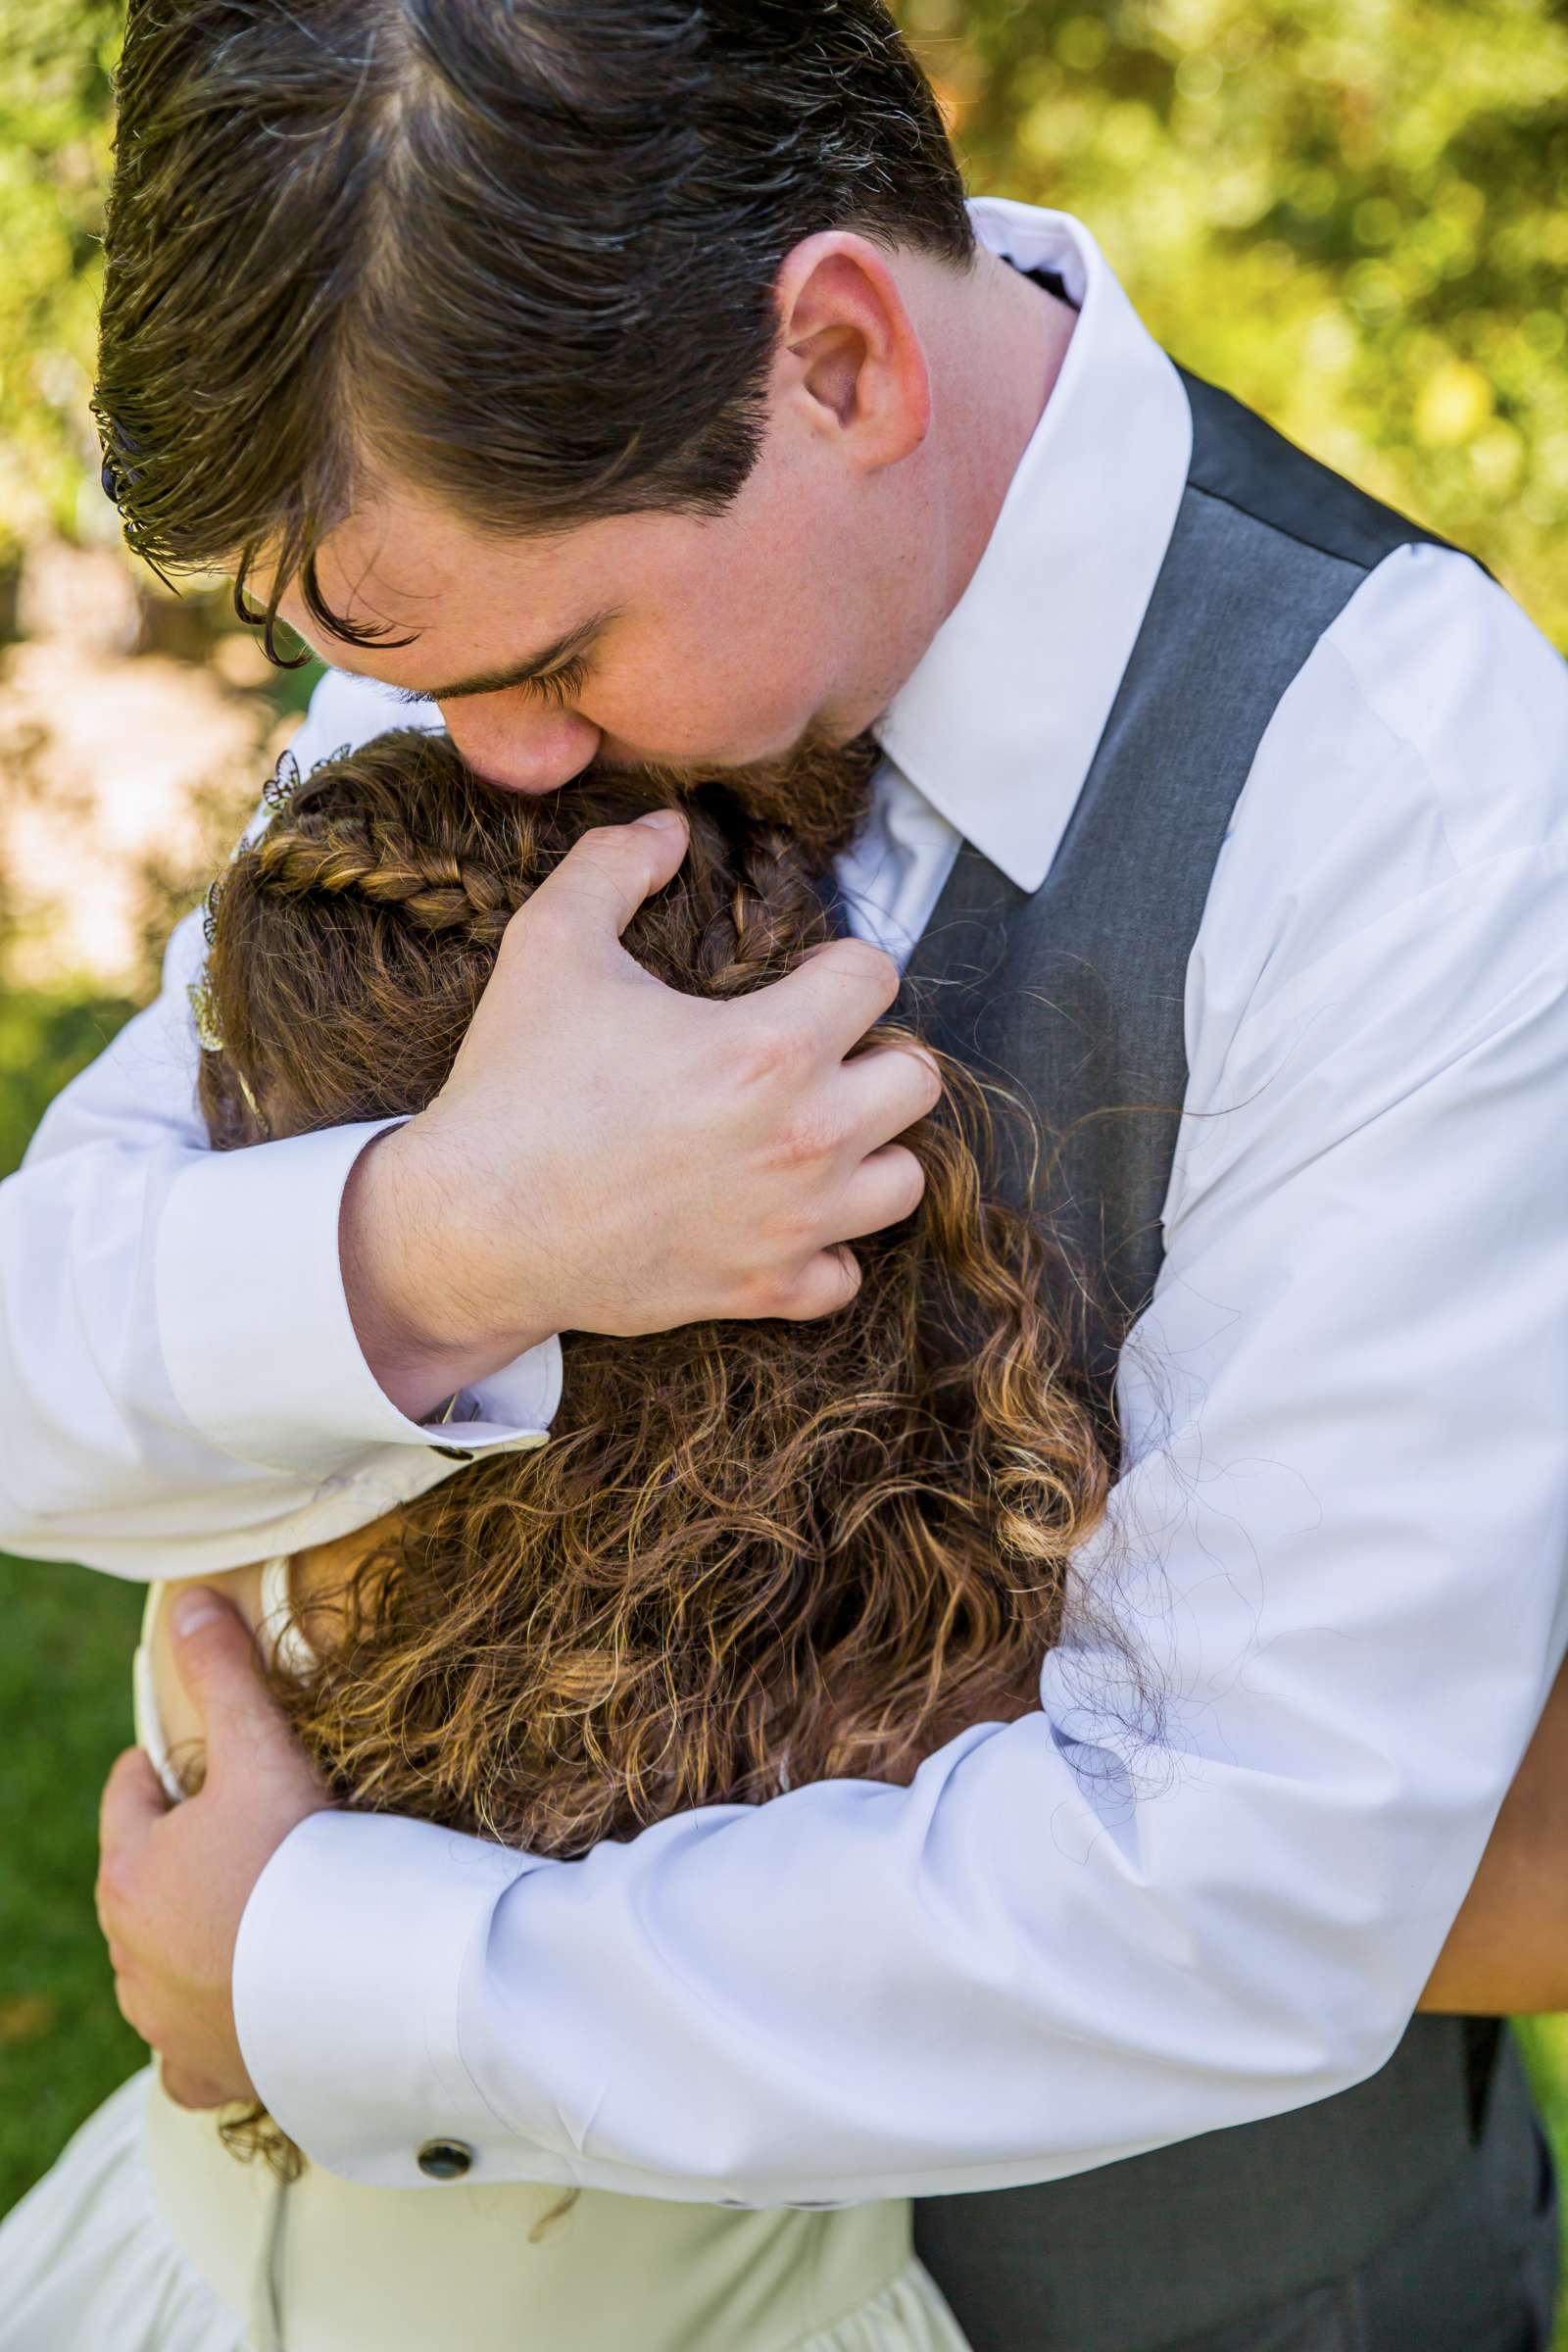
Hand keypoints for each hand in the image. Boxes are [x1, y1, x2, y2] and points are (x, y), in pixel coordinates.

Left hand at [96, 1587, 326, 2108]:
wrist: (348, 1990)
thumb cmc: (297, 1863)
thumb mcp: (261, 1750)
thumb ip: (225, 1673)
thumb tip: (189, 1598)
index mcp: (129, 1871)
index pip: (128, 1796)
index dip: (162, 1767)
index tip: (196, 1758)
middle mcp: (127, 1953)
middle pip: (142, 1882)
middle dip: (179, 1856)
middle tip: (243, 1832)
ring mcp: (160, 2020)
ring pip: (157, 1966)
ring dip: (191, 1940)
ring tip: (255, 1919)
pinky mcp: (201, 2070)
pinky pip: (188, 2049)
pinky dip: (208, 2027)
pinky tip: (243, 2014)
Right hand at [342, 808, 940, 1417]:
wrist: (473, 1226)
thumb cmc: (514, 1087)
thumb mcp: (550, 946)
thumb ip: (614, 866)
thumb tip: (666, 827)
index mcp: (771, 1046)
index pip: (876, 978)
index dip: (841, 965)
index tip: (806, 978)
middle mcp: (805, 1137)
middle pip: (917, 1081)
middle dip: (875, 1056)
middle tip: (821, 1055)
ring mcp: (793, 1223)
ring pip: (904, 1182)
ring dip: (870, 1152)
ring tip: (814, 1133)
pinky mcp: (764, 1289)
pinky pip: (846, 1274)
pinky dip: (825, 1249)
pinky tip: (779, 1216)